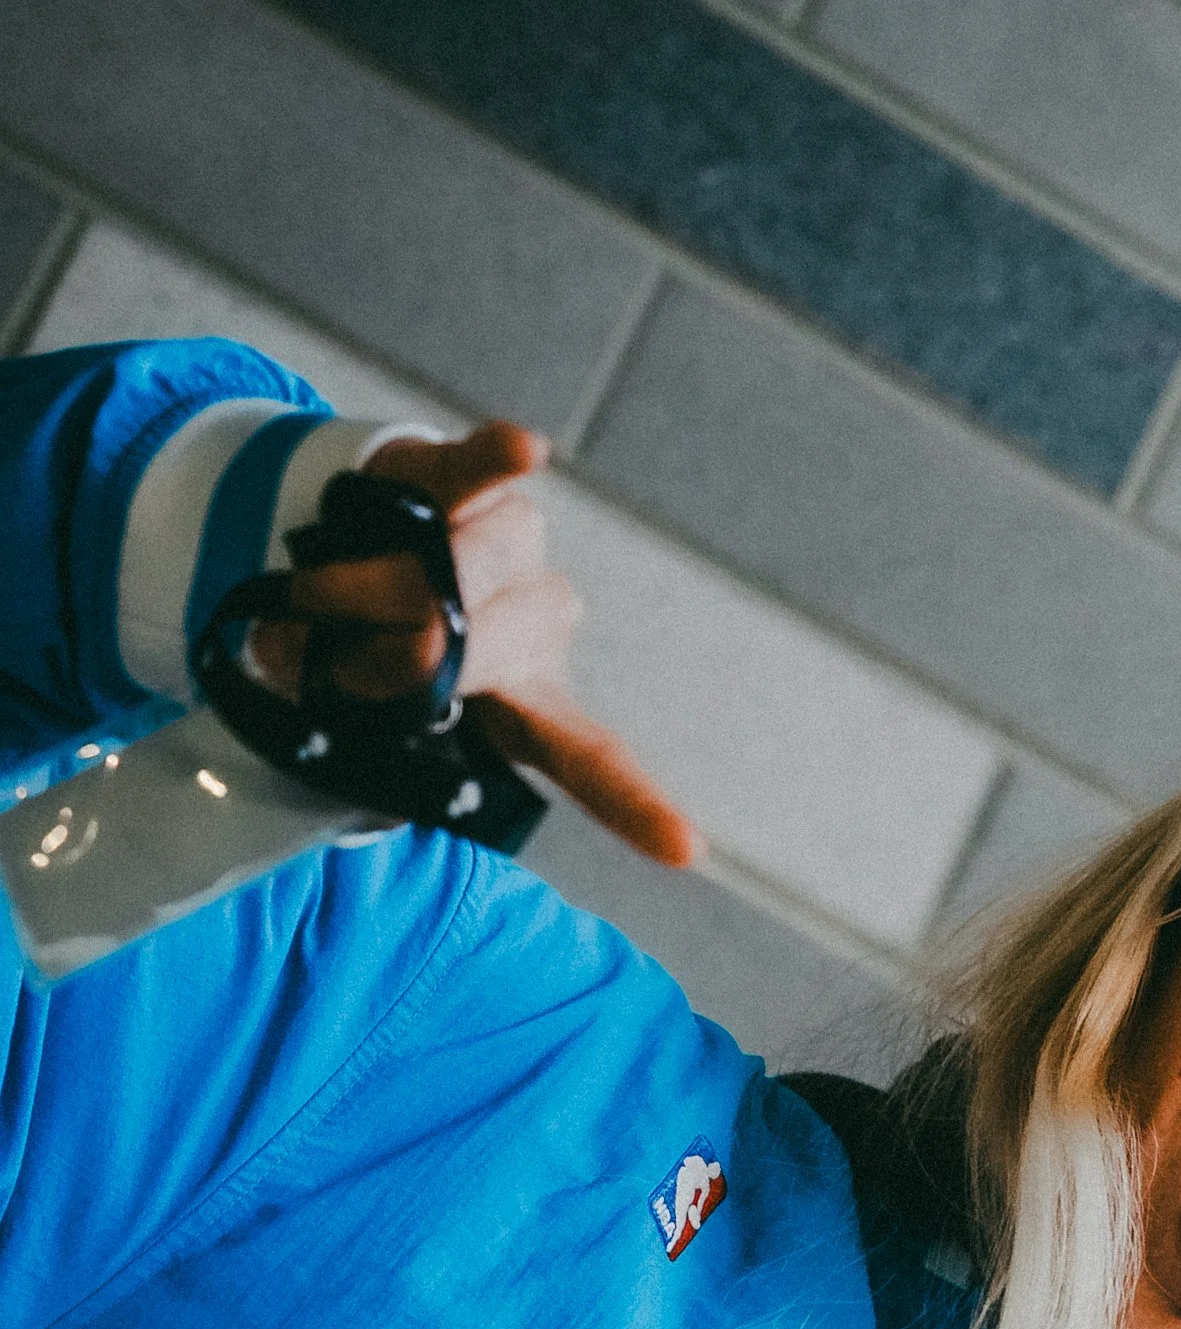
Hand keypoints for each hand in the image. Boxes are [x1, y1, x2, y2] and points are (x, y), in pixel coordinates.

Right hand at [250, 421, 702, 867]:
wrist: (345, 546)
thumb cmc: (361, 644)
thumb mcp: (363, 700)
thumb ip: (363, 689)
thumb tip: (351, 644)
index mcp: (533, 704)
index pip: (592, 762)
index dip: (636, 808)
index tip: (687, 851)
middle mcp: (543, 625)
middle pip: (474, 646)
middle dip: (389, 655)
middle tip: (333, 658)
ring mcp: (517, 552)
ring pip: (453, 571)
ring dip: (370, 587)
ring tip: (320, 594)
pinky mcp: (476, 486)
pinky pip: (481, 475)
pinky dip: (494, 462)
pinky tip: (523, 453)